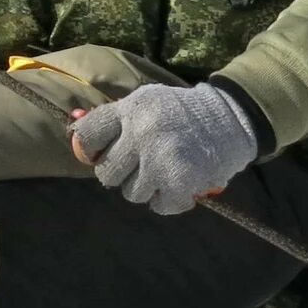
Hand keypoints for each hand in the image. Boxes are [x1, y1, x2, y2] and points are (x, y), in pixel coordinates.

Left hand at [69, 82, 264, 215]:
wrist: (232, 118)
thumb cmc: (183, 112)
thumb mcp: (147, 101)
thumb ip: (115, 118)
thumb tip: (75, 132)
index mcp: (130, 110)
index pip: (87, 137)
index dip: (89, 150)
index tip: (100, 154)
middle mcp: (142, 134)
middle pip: (107, 173)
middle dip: (121, 173)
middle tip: (140, 165)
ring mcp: (161, 160)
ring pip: (131, 193)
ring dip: (146, 188)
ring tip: (163, 172)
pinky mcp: (180, 182)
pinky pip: (158, 206)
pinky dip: (168, 201)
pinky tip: (178, 184)